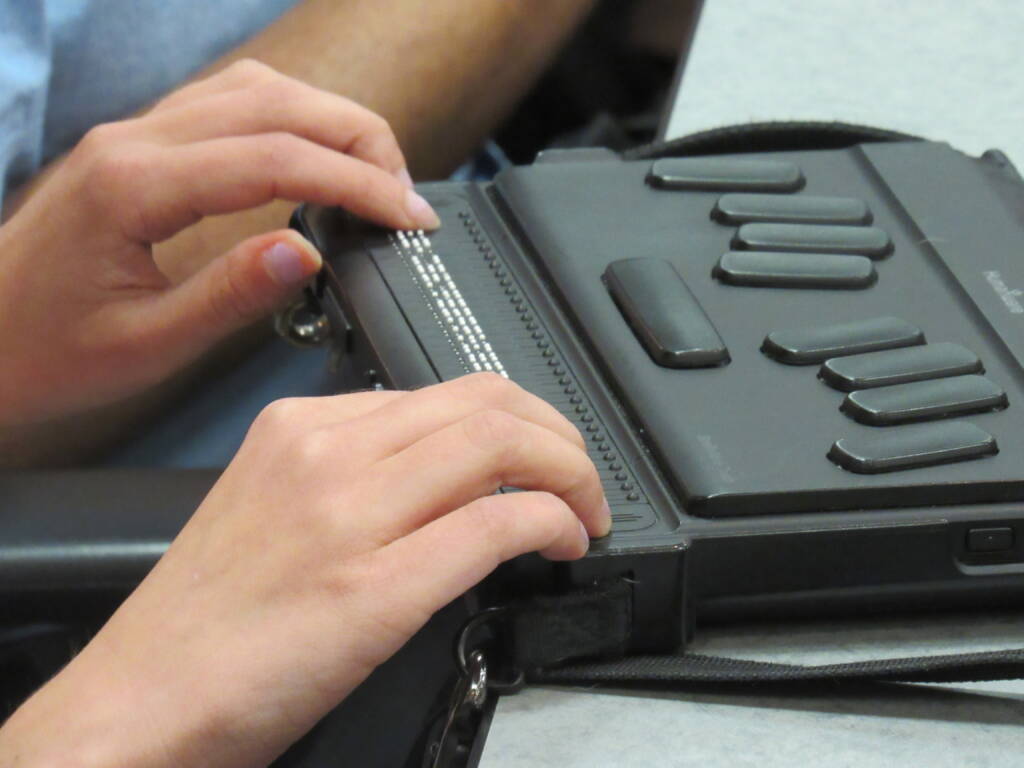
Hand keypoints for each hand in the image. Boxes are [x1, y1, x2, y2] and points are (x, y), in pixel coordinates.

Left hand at [0, 59, 439, 427]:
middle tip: (406, 195)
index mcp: (135, 188)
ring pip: (257, 87)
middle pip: (276, 101)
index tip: (408, 216)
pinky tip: (315, 152)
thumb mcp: (146, 344)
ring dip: (329, 118)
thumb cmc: (46, 349)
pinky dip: (290, 117)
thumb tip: (308, 251)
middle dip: (360, 138)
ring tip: (374, 172)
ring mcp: (136, 133)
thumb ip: (230, 293)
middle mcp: (135, 142)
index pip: (276, 158)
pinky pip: (229, 101)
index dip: (358, 183)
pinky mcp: (142, 144)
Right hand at [0, 374, 611, 766]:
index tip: (541, 453)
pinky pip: (493, 522)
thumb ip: (356, 475)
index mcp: (300, 429)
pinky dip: (549, 520)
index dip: (516, 418)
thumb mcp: (275, 508)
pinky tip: (560, 542)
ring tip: (583, 509)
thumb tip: (446, 475)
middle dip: (558, 434)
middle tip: (580, 476)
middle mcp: (326, 453)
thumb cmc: (207, 622)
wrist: (139, 702)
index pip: (443, 393)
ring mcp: (349, 515)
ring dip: (567, 471)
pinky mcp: (373, 589)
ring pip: (499, 444)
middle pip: (485, 402)